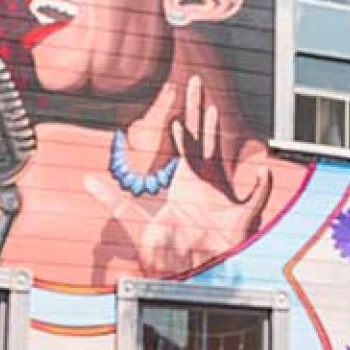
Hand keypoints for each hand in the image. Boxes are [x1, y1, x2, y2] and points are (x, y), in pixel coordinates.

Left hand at [86, 75, 275, 275]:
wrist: (192, 269)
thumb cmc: (172, 245)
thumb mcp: (137, 219)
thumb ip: (113, 200)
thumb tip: (87, 180)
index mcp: (188, 178)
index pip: (185, 141)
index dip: (182, 118)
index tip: (175, 92)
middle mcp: (206, 180)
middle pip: (203, 135)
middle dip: (198, 108)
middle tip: (196, 79)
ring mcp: (223, 196)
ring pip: (220, 159)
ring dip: (217, 137)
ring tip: (213, 113)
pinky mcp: (239, 218)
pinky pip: (254, 201)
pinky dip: (261, 189)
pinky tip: (263, 173)